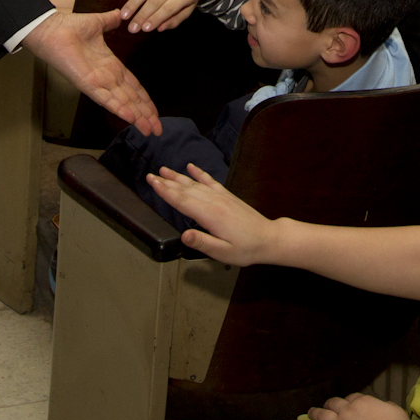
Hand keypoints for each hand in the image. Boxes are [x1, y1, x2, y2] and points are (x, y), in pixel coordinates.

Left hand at [21, 9, 160, 134]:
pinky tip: (131, 118)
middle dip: (146, 114)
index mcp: (111, 66)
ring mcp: (97, 83)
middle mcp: (106, 77)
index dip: (145, 99)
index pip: (133, 86)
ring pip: (123, 103)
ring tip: (149, 130)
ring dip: (137, 116)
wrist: (52, 28)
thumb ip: (111, 21)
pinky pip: (106, 99)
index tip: (155, 111)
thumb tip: (121, 15)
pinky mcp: (87, 84)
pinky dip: (119, 108)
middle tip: (158, 130)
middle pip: (132, 99)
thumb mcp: (98, 23)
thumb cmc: (70, 27)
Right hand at [118, 0, 212, 32]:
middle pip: (155, 0)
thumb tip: (159, 28)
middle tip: (131, 27)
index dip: (154, 19)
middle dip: (141, 15)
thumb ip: (175, 20)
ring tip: (124, 15)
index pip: (168, 8)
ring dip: (133, 3)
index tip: (143, 29)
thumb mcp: (188, 9)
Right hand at [147, 164, 280, 261]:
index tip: (153, 183)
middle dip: (167, 182)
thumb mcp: (223, 252)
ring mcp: (221, 197)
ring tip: (164, 170)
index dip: (166, 192)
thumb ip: (202, 243)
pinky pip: (210, 181)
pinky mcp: (227, 196)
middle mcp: (215, 202)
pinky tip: (192, 167)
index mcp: (211, 215)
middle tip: (151, 175)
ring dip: (178, 177)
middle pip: (186, 190)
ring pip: (195, 184)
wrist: (268, 238)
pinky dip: (200, 173)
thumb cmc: (245, 248)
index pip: (183, 201)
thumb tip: (184, 236)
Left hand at [302, 392, 415, 419]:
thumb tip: (386, 405)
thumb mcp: (396, 411)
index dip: (349, 400)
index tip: (348, 403)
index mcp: (363, 402)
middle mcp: (348, 411)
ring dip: (315, 413)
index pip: (352, 397)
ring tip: (311, 413)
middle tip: (327, 405)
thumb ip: (388, 406)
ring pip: (322, 416)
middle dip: (330, 403)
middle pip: (334, 403)